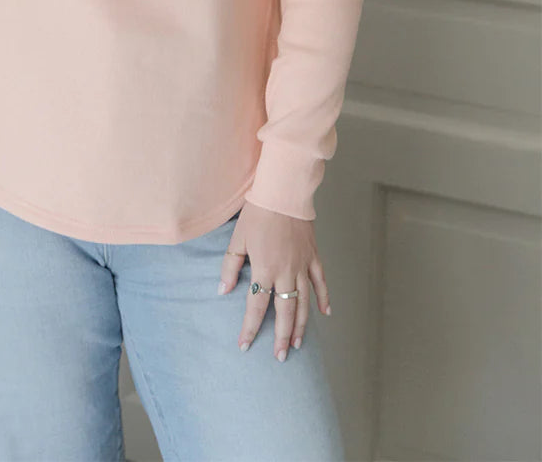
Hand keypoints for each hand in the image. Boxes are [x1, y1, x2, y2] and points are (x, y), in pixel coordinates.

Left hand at [217, 199, 331, 361]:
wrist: (283, 192)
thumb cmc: (257, 213)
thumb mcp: (238, 238)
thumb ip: (230, 266)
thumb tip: (223, 290)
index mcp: (264, 269)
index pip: (256, 306)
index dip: (250, 328)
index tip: (245, 346)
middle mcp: (285, 272)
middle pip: (284, 312)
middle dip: (281, 337)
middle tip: (280, 357)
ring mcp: (302, 266)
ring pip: (304, 303)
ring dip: (301, 325)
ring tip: (297, 344)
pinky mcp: (313, 257)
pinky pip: (320, 282)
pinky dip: (324, 298)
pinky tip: (325, 314)